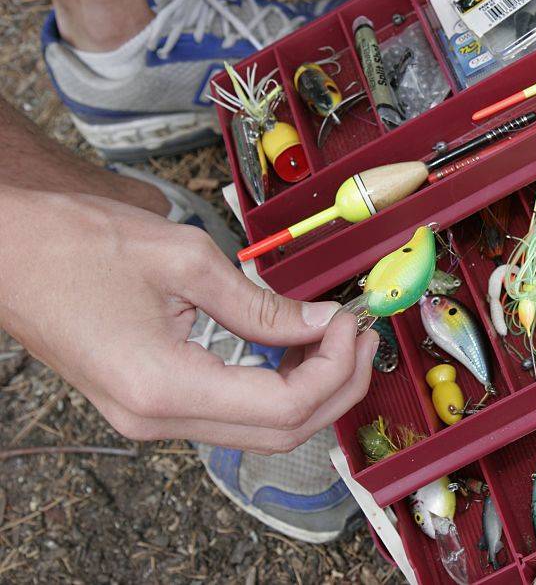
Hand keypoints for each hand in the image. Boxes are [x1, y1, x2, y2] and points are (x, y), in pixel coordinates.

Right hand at [0, 187, 377, 453]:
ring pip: (259, 427)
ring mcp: (150, 417)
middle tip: (361, 335)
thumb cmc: (76, 243)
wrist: (7, 249)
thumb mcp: (186, 260)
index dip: (335, 368)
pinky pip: (231, 408)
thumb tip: (320, 322)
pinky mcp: (149, 402)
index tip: (351, 322)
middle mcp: (156, 418)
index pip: (285, 406)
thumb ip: (262, 303)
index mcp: (163, 387)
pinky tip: (293, 346)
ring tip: (335, 335)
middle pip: (280, 431)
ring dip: (309, 388)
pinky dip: (274, 384)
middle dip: (336, 386)